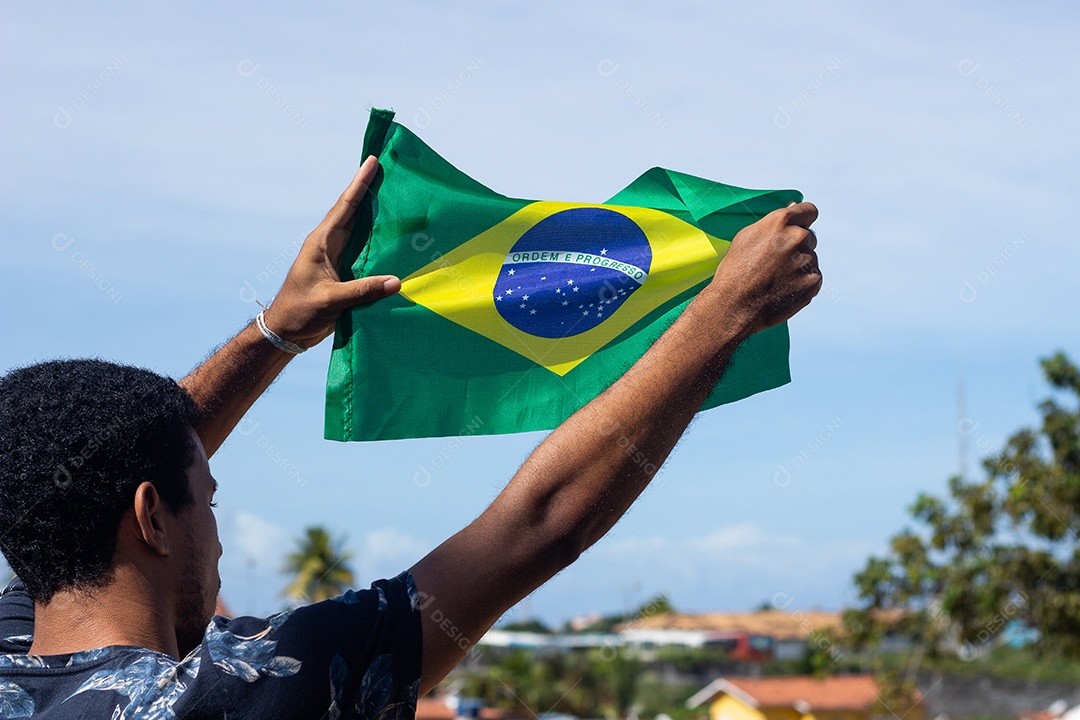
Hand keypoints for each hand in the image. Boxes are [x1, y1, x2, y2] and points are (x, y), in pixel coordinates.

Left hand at [262, 156, 401, 347]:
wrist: (287, 331)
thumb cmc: (301, 311)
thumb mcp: (332, 300)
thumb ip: (363, 291)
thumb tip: (397, 282)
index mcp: (322, 243)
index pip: (344, 207)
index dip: (359, 184)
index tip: (372, 161)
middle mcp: (328, 245)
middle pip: (352, 212)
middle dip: (368, 191)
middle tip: (387, 170)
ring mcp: (335, 258)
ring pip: (358, 230)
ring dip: (374, 214)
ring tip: (393, 196)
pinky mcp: (341, 272)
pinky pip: (362, 250)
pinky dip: (376, 241)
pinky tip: (391, 237)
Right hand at [707, 201, 820, 334]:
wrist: (734, 306)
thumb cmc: (735, 271)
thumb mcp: (747, 237)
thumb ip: (774, 223)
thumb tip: (794, 207)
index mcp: (781, 222)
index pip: (809, 211)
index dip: (803, 220)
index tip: (799, 227)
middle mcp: (798, 237)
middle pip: (808, 237)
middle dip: (796, 247)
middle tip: (775, 264)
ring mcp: (808, 260)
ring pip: (810, 259)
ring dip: (798, 267)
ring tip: (775, 281)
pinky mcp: (814, 281)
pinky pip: (813, 277)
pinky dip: (802, 284)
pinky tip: (782, 290)